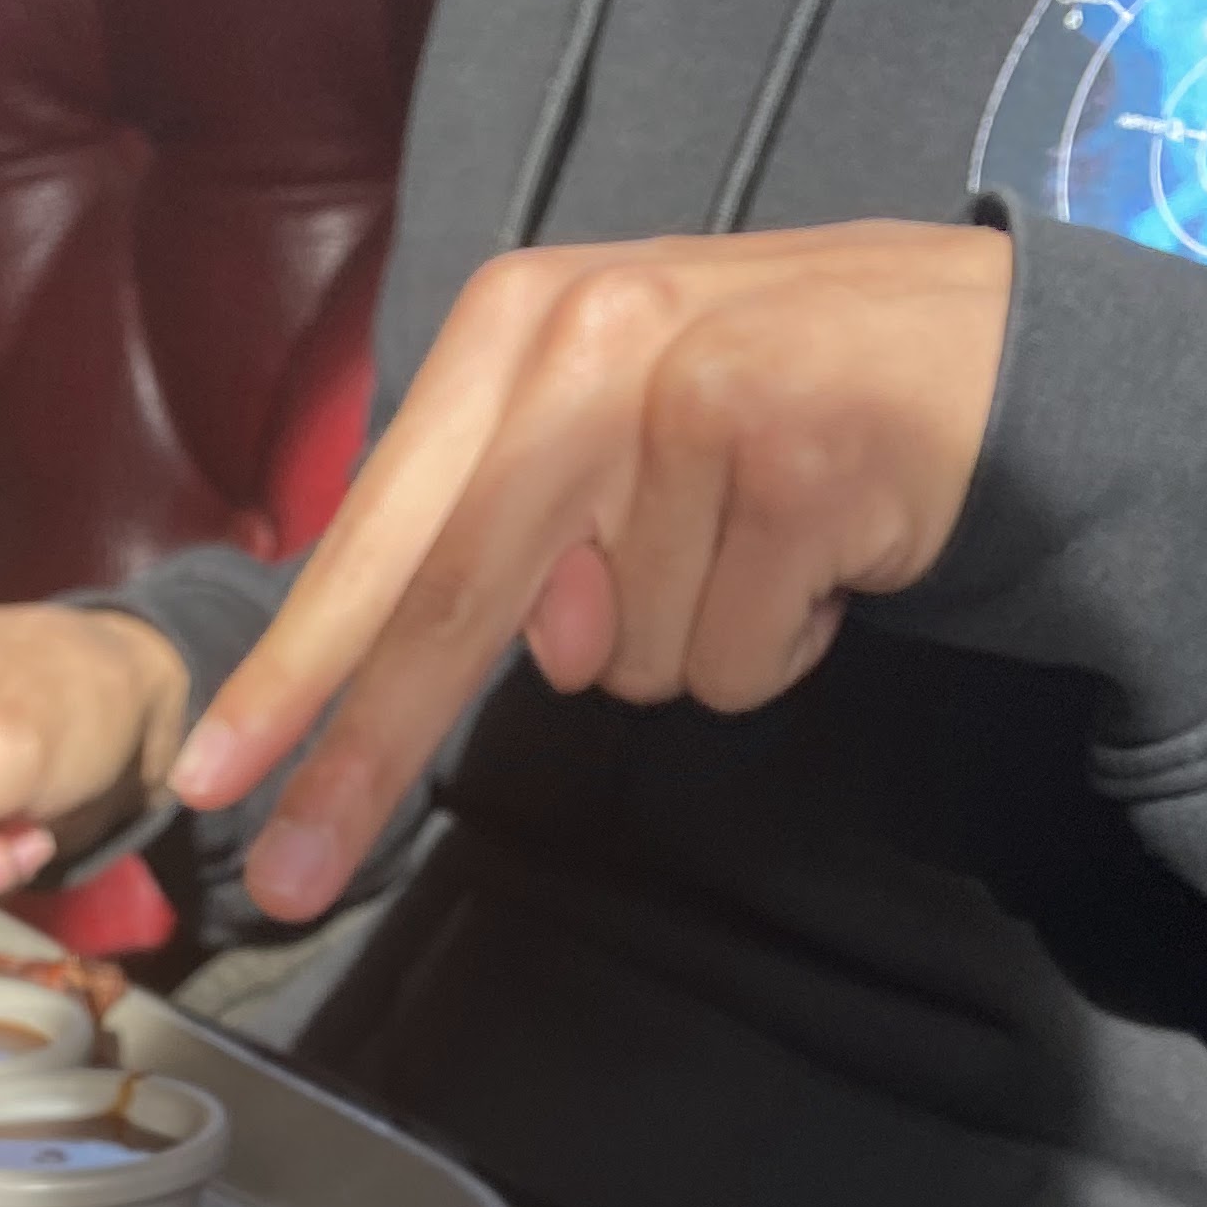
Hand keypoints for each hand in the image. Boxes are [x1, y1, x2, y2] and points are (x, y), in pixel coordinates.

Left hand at [172, 222, 1012, 920]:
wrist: (990, 350)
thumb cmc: (769, 404)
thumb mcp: (610, 432)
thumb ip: (518, 537)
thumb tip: (537, 647)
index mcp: (512, 326)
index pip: (379, 534)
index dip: (294, 672)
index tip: (216, 781)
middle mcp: (586, 341)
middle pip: (448, 605)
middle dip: (367, 757)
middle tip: (287, 881)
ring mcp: (693, 396)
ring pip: (617, 661)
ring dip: (688, 643)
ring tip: (758, 549)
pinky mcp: (797, 461)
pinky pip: (731, 663)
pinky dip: (778, 644)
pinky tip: (823, 558)